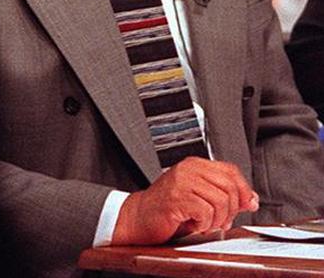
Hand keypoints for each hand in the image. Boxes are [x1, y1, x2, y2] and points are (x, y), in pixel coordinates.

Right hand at [112, 157, 258, 244]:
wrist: (139, 218)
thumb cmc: (168, 210)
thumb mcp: (199, 198)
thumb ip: (224, 195)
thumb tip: (251, 199)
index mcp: (194, 165)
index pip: (231, 171)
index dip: (244, 190)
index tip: (247, 205)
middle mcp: (188, 169)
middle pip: (230, 187)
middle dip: (231, 210)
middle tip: (219, 221)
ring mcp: (181, 181)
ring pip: (221, 201)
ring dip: (217, 220)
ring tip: (204, 223)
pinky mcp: (176, 198)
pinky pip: (206, 212)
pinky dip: (204, 225)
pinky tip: (193, 225)